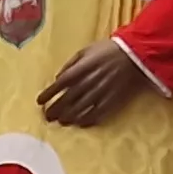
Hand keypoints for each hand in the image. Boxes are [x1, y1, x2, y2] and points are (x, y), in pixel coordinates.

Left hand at [37, 40, 152, 128]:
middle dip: (55, 110)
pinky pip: (96, 113)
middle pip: (66, 100)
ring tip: (60, 121)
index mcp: (80, 70)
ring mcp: (99, 93)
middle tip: (47, 117)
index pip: (59, 85)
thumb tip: (58, 78)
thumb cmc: (106, 50)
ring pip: (79, 109)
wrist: (133, 54)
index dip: (48, 94)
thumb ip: (70, 65)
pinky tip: (79, 123)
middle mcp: (87, 83)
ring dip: (67, 117)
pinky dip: (87, 119)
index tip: (39, 102)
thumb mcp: (84, 51)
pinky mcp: (111, 100)